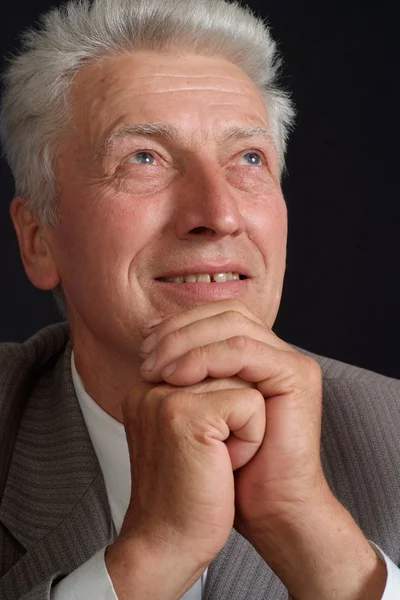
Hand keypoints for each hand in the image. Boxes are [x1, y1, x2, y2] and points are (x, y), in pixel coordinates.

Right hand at [107, 375, 265, 599]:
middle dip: (239, 411)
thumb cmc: (187, 493)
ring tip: (216, 459)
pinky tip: (224, 465)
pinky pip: (251, 404)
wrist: (169, 545)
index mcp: (149, 386)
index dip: (230, 403)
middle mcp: (151, 385)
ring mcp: (165, 396)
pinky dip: (250, 439)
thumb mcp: (189, 431)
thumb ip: (200, 392)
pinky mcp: (187, 414)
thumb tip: (234, 362)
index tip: (211, 443)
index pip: (213, 358)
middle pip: (229, 365)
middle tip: (213, 454)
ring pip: (244, 382)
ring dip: (246, 425)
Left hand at [140, 300, 323, 528]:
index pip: (215, 315)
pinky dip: (207, 358)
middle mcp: (274, 351)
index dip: (178, 324)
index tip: (143, 348)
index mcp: (256, 354)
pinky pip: (245, 351)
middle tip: (147, 357)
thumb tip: (147, 337)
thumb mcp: (196, 408)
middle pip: (225, 312)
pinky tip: (179, 377)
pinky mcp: (297, 376)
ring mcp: (289, 360)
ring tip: (159, 371)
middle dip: (179, 329)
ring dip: (187, 341)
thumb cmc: (228, 466)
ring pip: (233, 325)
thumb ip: (184, 370)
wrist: (265, 507)